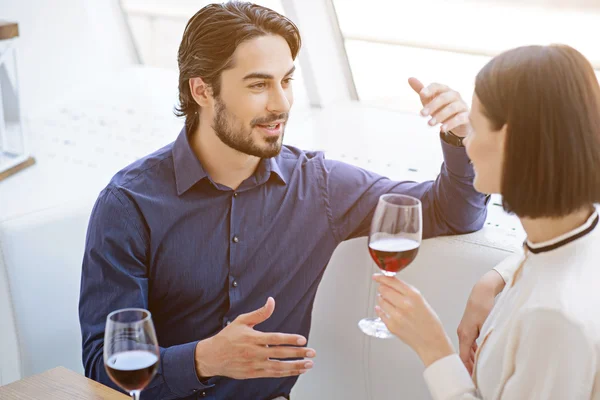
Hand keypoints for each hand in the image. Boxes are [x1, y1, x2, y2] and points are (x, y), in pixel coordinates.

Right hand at [194, 297, 315, 378]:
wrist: (212, 357)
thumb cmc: (227, 337)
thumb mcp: (242, 321)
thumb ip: (259, 313)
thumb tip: (272, 301)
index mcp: (253, 338)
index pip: (275, 338)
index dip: (290, 339)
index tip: (302, 339)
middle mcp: (255, 352)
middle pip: (280, 353)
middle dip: (298, 353)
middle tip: (312, 352)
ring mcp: (254, 365)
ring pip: (278, 367)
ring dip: (295, 366)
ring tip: (308, 364)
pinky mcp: (253, 374)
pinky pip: (272, 374)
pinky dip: (285, 373)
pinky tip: (295, 370)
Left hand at [373, 274, 453, 367]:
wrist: (432, 342)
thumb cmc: (429, 322)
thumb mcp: (421, 301)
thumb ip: (406, 292)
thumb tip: (391, 283)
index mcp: (414, 295)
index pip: (392, 282)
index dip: (382, 278)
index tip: (376, 276)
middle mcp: (404, 304)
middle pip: (383, 290)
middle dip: (382, 289)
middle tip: (383, 290)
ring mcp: (397, 315)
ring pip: (380, 300)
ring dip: (382, 299)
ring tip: (389, 303)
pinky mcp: (391, 326)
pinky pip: (380, 313)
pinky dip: (381, 310)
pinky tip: (385, 310)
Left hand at [408, 77, 469, 136]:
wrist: (459, 122)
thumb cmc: (442, 108)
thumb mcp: (430, 100)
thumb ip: (421, 90)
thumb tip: (410, 78)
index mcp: (445, 90)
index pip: (437, 86)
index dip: (430, 89)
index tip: (422, 95)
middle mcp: (455, 95)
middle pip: (444, 97)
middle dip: (432, 105)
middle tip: (421, 114)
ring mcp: (462, 105)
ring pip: (452, 108)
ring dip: (440, 116)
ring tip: (429, 124)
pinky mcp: (466, 117)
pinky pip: (460, 118)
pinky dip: (450, 123)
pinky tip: (441, 129)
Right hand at [457, 270, 505, 373]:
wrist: (481, 292)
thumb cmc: (484, 306)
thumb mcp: (486, 326)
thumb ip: (483, 342)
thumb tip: (482, 356)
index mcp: (465, 334)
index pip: (462, 356)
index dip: (466, 368)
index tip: (470, 377)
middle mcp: (461, 333)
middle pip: (463, 353)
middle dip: (468, 365)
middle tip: (474, 376)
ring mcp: (463, 329)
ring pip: (466, 348)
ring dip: (470, 357)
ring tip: (476, 368)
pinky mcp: (468, 326)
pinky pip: (468, 342)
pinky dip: (472, 350)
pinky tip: (477, 354)